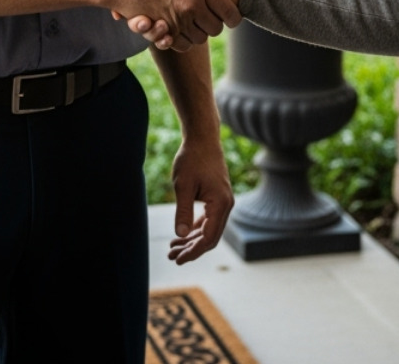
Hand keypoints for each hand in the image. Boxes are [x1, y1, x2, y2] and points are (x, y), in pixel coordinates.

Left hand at [167, 132, 233, 263]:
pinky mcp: (217, 198)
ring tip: (172, 249)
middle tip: (172, 257)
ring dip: (192, 240)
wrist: (202, 138)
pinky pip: (208, 220)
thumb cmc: (192, 159)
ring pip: (209, 229)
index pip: (209, 237)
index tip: (178, 259)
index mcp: (220, 204)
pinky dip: (196, 229)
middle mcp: (226, 205)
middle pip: (211, 237)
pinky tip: (182, 235)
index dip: (193, 251)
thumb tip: (180, 235)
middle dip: (192, 249)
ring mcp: (223, 202)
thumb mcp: (183, 185)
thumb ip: (183, 211)